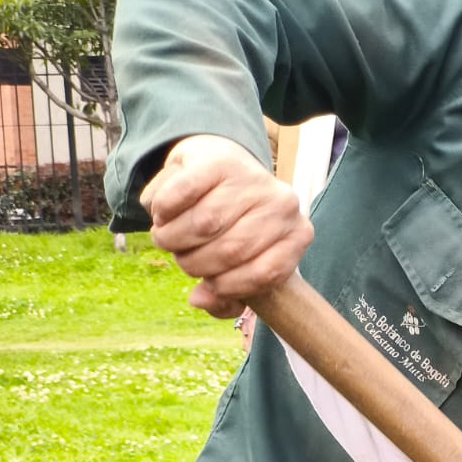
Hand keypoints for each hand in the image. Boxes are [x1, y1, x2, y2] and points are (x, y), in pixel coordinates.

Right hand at [139, 134, 313, 317]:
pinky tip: (163, 213)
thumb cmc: (232, 227)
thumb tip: (199, 300)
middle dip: (193, 263)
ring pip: (202, 224)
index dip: (228, 288)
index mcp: (298, 235)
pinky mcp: (218, 160)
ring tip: (167, 236)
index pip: (264, 275)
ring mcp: (253, 179)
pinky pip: (181, 194)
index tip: (209, 284)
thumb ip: (226, 295)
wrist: (220, 167)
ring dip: (172, 238)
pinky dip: (163, 210)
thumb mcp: (240, 264)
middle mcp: (283, 205)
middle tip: (181, 256)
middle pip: (229, 251)